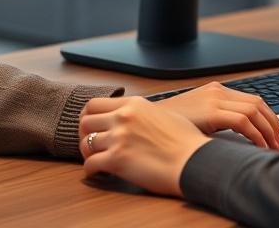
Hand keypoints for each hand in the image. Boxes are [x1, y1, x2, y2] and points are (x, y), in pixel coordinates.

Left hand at [80, 96, 210, 196]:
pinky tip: (100, 173)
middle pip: (85, 121)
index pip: (95, 104)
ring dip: (88, 154)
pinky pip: (90, 165)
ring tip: (96, 160)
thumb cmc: (186, 141)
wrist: (193, 160)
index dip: (88, 116)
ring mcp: (119, 137)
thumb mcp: (164, 114)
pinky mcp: (117, 159)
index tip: (92, 126)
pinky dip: (92, 171)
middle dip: (85, 135)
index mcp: (134, 104)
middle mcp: (123, 117)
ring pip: (85, 143)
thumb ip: (144, 113)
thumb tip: (137, 118)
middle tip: (91, 145)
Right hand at [158, 81, 278, 149]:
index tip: (277, 136)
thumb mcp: (200, 119)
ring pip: (255, 110)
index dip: (269, 119)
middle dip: (275, 125)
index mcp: (217, 91)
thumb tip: (242, 138)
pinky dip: (256, 134)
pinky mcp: (211, 110)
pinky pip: (243, 121)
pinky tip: (260, 146)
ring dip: (269, 130)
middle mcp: (218, 91)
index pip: (253, 101)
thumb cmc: (171, 126)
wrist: (147, 123)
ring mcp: (215, 98)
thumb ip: (219, 122)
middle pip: (258, 104)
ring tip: (276, 147)